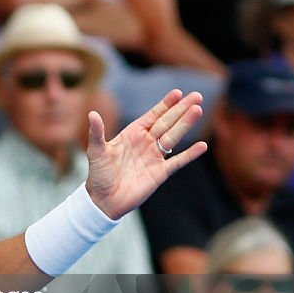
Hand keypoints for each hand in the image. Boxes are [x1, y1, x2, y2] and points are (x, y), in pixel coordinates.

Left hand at [85, 90, 206, 219]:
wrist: (104, 200)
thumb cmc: (98, 174)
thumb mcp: (96, 151)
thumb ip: (96, 133)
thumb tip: (91, 114)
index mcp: (132, 134)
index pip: (152, 115)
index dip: (165, 104)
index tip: (178, 92)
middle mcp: (146, 143)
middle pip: (167, 122)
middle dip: (181, 109)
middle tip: (197, 96)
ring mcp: (154, 157)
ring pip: (173, 137)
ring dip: (185, 124)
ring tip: (198, 110)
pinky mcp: (160, 173)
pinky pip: (178, 162)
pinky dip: (190, 154)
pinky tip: (202, 146)